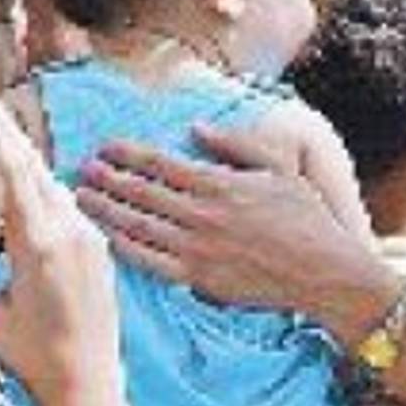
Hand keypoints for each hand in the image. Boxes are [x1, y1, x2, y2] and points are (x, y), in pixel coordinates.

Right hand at [0, 106, 122, 405]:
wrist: (90, 381)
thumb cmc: (34, 357)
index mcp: (39, 245)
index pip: (16, 177)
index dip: (1, 141)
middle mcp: (72, 233)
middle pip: (38, 173)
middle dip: (15, 141)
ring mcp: (91, 240)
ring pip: (57, 188)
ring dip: (33, 164)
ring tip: (10, 137)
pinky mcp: (101, 251)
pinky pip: (72, 208)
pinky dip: (50, 190)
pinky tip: (37, 184)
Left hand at [76, 125, 398, 346]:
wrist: (324, 271)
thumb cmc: (308, 218)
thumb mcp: (279, 168)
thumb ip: (235, 145)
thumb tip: (197, 128)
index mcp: (220, 182)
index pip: (160, 163)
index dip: (127, 153)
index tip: (105, 147)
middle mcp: (202, 213)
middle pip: (140, 192)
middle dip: (107, 178)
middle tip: (82, 170)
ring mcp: (197, 247)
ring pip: (137, 224)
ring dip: (105, 210)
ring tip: (82, 199)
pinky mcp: (198, 277)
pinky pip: (149, 261)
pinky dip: (124, 246)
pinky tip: (107, 237)